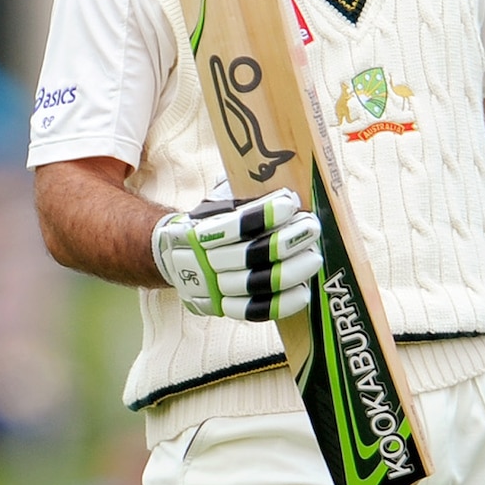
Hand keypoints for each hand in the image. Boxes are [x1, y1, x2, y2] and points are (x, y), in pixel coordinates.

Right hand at [152, 188, 321, 320]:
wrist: (170, 255)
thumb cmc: (206, 221)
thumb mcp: (215, 200)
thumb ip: (239, 188)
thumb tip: (274, 175)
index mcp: (199, 230)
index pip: (236, 225)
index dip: (264, 215)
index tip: (290, 204)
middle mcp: (203, 261)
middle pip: (249, 255)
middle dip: (286, 242)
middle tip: (312, 228)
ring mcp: (212, 287)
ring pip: (254, 283)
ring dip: (290, 271)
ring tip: (314, 257)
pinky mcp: (222, 306)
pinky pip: (253, 310)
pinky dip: (280, 303)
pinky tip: (303, 292)